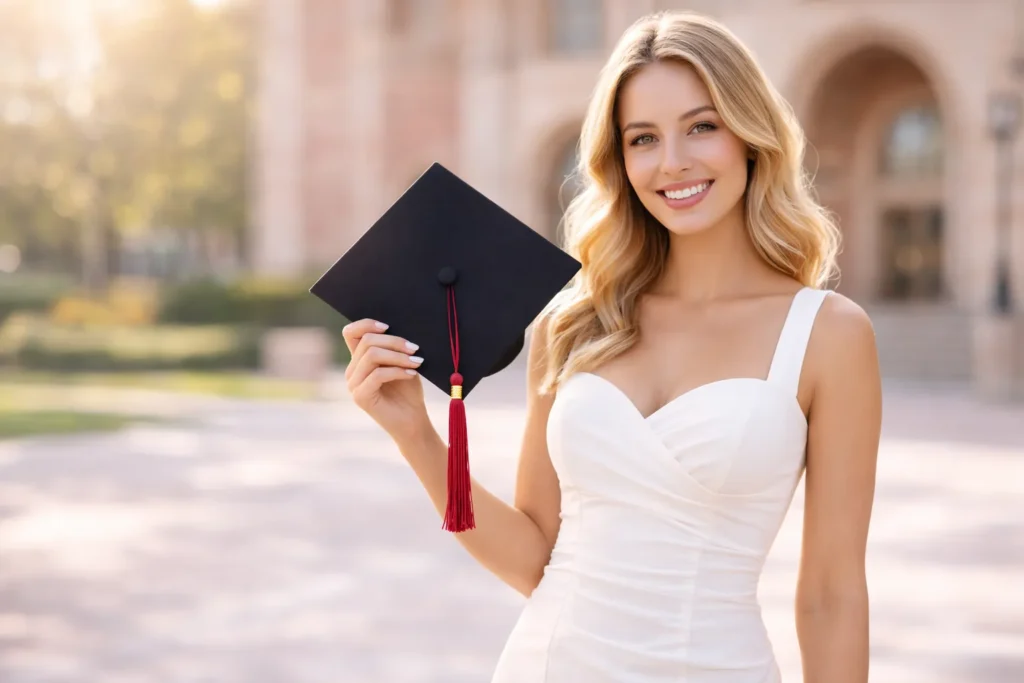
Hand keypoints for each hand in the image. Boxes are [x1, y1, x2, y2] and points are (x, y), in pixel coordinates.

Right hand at [342, 319, 432, 443]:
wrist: (413, 421)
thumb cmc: (408, 391)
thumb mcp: (402, 363)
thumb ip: (393, 348)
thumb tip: (397, 327)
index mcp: (359, 360)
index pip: (351, 332)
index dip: (366, 324)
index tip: (388, 326)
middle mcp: (352, 371)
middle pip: (367, 342)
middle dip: (394, 341)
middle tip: (415, 349)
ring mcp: (353, 384)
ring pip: (372, 356)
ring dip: (398, 356)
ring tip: (417, 362)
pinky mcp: (360, 397)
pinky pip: (377, 374)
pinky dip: (397, 371)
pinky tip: (412, 374)